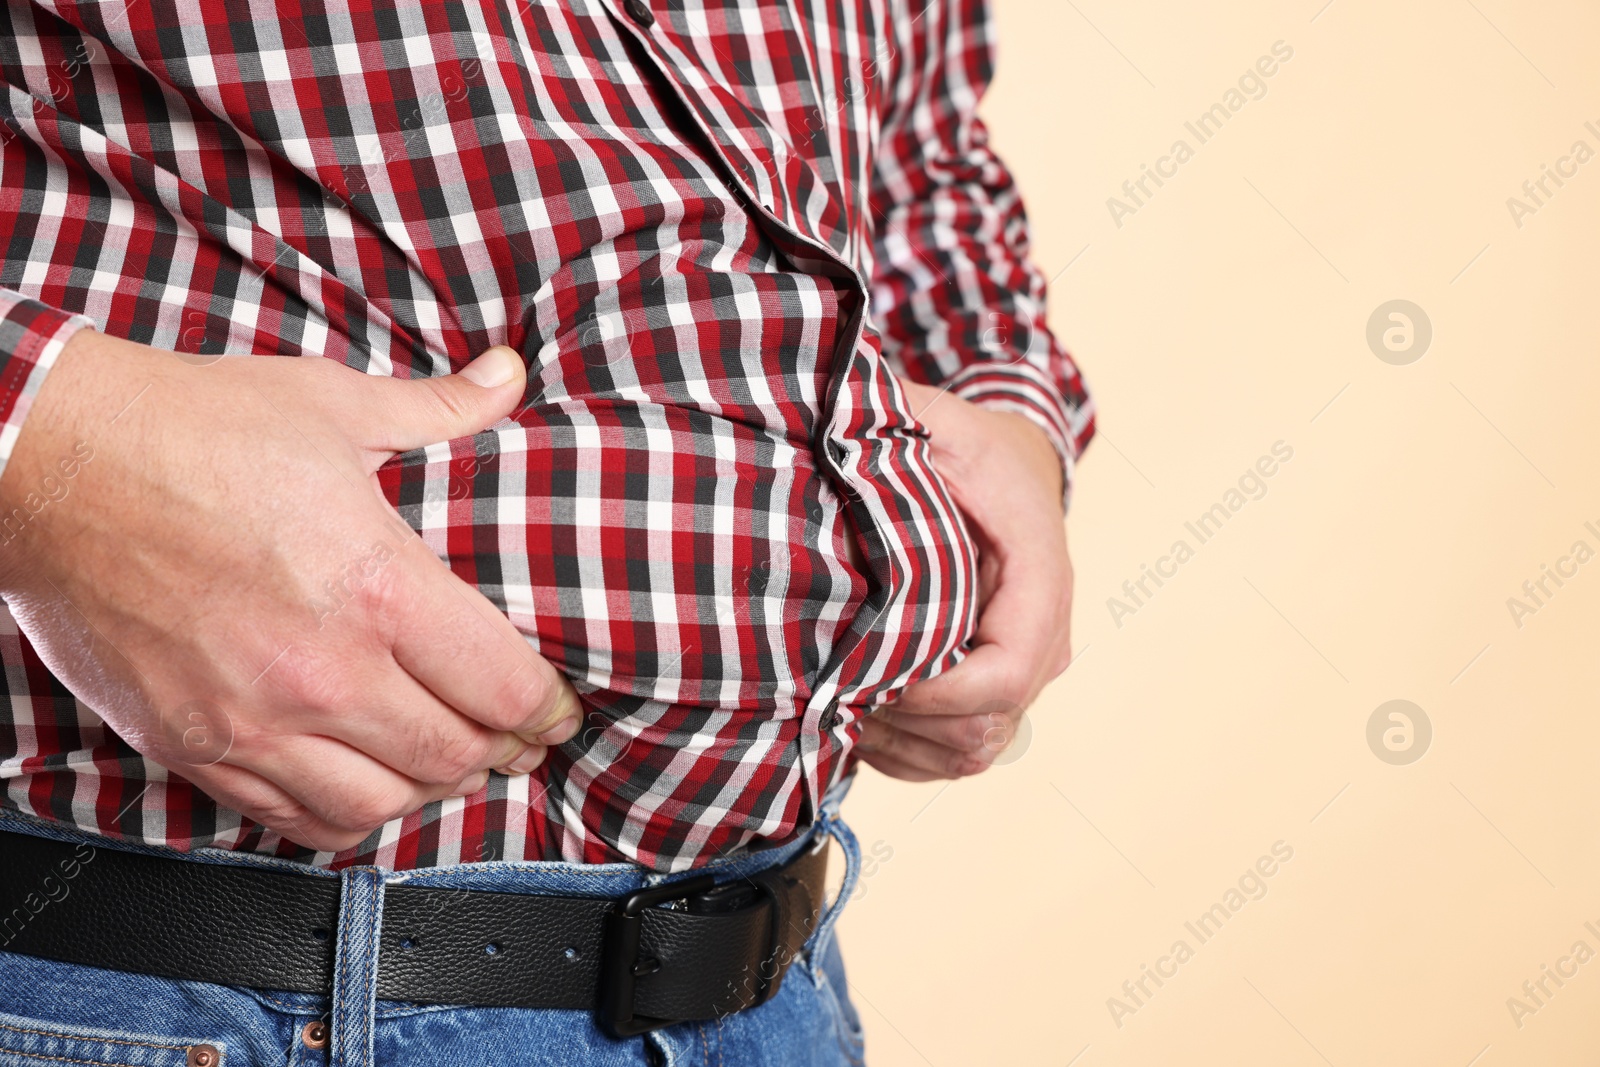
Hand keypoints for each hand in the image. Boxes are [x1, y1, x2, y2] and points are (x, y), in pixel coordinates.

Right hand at [0, 331, 580, 850]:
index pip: (502, 686)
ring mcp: (255, 720)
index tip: (556, 709)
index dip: (547, 708)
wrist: (48, 463)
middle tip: (515, 737)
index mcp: (378, 586)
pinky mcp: (197, 747)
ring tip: (445, 761)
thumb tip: (508, 375)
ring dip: (428, 788)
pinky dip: (346, 815)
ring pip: (382, 803)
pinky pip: (293, 821)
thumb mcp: (332, 403)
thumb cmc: (191, 429)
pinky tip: (364, 784)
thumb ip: (439, 408)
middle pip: (455, 755)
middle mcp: (324, 670)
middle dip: (502, 750)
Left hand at [856, 378, 1073, 781]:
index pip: (1005, 673)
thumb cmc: (967, 442)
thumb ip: (889, 430)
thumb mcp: (930, 418)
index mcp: (1041, 575)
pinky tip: (857, 717)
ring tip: (836, 705)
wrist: (1015, 467)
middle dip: (903, 721)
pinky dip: (904, 753)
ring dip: (899, 743)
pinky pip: (960, 756)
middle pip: (986, 726)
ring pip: (972, 752)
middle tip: (830, 693)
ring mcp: (1028, 672)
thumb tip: (829, 450)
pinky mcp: (1003, 694)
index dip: (934, 694)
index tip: (863, 676)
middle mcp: (1048, 636)